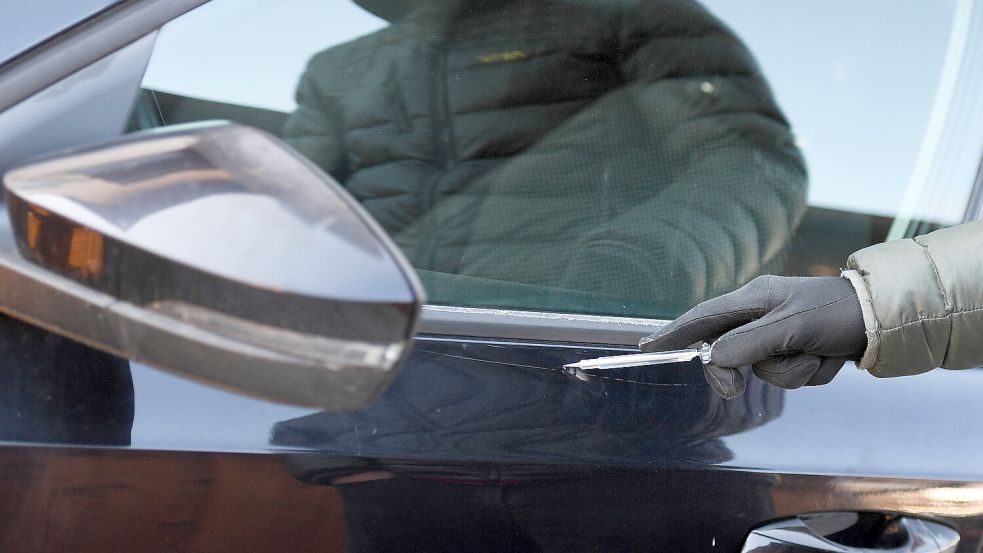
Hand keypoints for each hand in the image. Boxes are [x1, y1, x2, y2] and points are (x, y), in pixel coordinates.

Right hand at [639, 275, 866, 398]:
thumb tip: (714, 359)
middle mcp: (763, 315)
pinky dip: (812, 372)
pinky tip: (829, 357)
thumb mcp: (789, 327)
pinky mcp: (801, 350)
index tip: (647, 348)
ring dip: (794, 372)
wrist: (885, 320)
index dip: (673, 333)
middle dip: (742, 371)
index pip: (702, 318)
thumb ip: (747, 345)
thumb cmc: (836, 313)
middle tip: (736, 389)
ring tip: (817, 354)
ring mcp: (781, 335)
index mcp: (754, 299)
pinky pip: (792, 375)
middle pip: (730, 353)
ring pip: (766, 370)